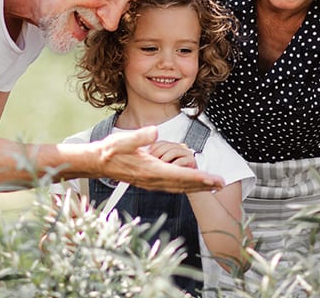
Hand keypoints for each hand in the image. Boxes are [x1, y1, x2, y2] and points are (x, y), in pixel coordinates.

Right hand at [97, 127, 223, 192]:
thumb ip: (139, 137)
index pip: (179, 175)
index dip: (199, 177)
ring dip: (197, 187)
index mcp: (150, 169)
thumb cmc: (109, 151)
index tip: (214, 179)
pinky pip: (172, 186)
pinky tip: (193, 184)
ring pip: (179, 187)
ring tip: (213, 186)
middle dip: (204, 185)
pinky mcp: (149, 181)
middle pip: (183, 185)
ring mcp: (151, 183)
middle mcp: (152, 180)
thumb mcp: (122, 140)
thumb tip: (155, 131)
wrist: (97, 163)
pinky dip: (186, 186)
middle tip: (222, 184)